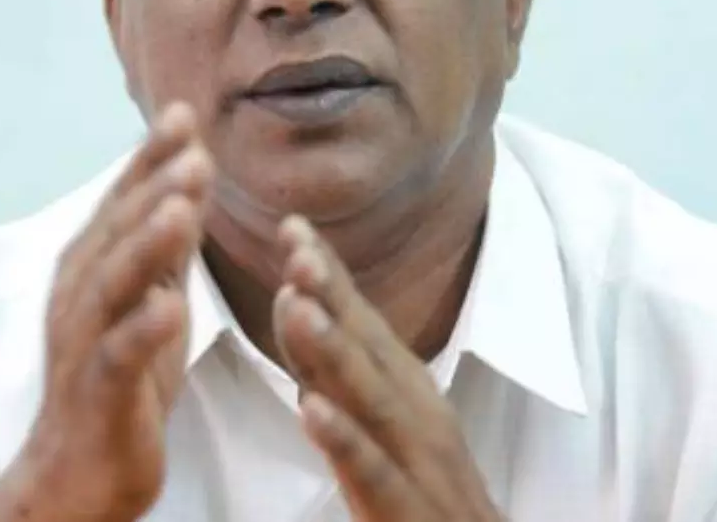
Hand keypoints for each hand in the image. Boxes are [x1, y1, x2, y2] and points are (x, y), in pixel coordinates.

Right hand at [0, 103, 212, 521]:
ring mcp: (85, 340)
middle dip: (154, 188)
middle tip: (194, 150)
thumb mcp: (151, 294)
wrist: (78, 468)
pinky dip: (143, 328)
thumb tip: (191, 169)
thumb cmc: (119, 375)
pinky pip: (119, 355)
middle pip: (118, 230)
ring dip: (146, 243)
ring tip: (182, 208)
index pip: (124, 200)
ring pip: (114, 284)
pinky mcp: (98, 390)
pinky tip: (173, 307)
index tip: (184, 113)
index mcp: (93, 265)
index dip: (150, 157)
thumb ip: (169, 239)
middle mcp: (80, 292)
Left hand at [272, 216, 502, 521]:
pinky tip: (312, 410)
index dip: (329, 274)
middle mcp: (416, 414)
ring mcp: (417, 459)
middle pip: (369, 346)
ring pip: (373, 399)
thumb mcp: (383, 424)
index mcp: (405, 391)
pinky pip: (375, 471)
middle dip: (332, 293)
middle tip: (296, 243)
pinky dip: (345, 439)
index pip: (362, 322)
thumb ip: (343, 376)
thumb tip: (301, 317)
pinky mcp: (409, 509)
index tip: (292, 224)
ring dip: (336, 351)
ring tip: (298, 307)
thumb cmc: (424, 493)